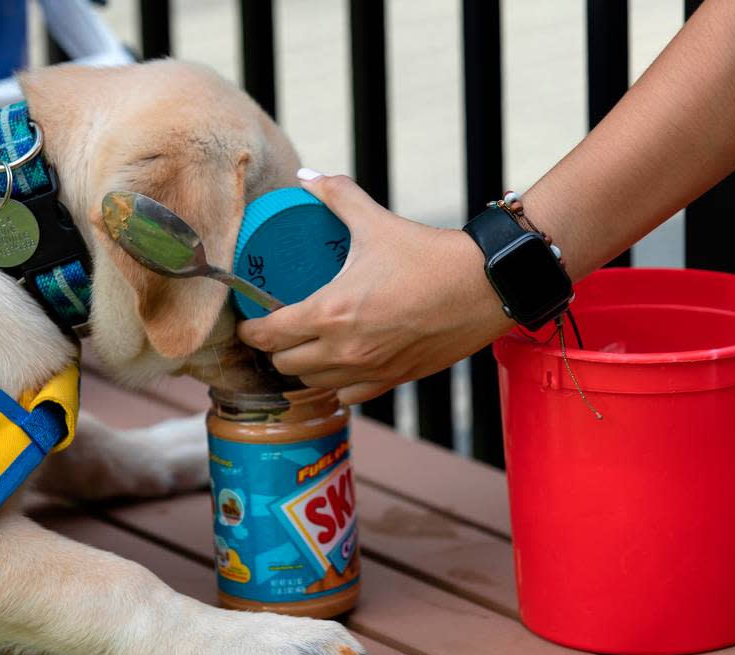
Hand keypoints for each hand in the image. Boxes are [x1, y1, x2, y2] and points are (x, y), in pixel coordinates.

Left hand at [237, 169, 513, 403]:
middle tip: (278, 330)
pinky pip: (350, 396)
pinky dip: (338, 385)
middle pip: (286, 365)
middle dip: (275, 349)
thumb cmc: (429, 255)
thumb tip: (308, 177)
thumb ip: (337, 196)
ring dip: (304, 369)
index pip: (269, 335)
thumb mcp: (376, 221)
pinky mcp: (395, 380)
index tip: (249, 320)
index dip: (250, 330)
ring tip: (306, 349)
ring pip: (315, 385)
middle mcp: (345, 350)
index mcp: (331, 313)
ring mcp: (370, 370)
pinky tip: (341, 367)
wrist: (484, 286)